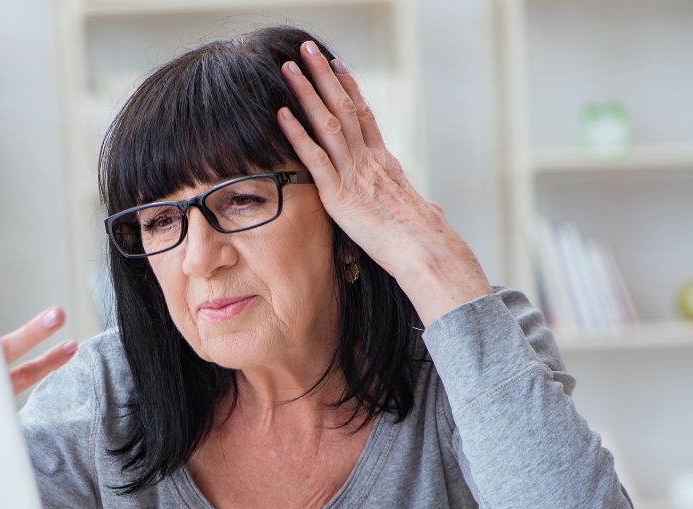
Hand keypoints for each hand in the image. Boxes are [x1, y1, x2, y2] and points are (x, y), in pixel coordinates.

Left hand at [276, 41, 490, 325]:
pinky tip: (282, 114)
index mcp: (387, 164)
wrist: (429, 256)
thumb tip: (431, 209)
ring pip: (328, 123)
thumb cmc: (429, 243)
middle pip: (345, 107)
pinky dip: (297, 134)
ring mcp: (355, 175)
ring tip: (289, 68)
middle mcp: (371, 161)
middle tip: (307, 50)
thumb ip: (419, 206)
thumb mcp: (424, 216)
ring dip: (306, 93)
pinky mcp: (340, 196)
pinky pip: (315, 158)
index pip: (365, 116)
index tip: (336, 65)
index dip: (348, 88)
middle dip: (323, 76)